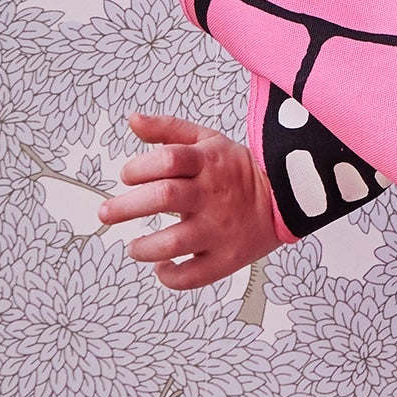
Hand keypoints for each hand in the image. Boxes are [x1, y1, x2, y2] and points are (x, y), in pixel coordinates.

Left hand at [97, 112, 283, 288]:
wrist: (289, 198)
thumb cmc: (238, 171)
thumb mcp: (208, 141)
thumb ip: (168, 130)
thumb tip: (133, 120)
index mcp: (209, 163)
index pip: (167, 159)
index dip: (138, 167)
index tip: (128, 177)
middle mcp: (213, 196)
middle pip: (163, 197)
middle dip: (125, 207)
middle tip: (107, 213)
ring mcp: (220, 229)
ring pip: (172, 242)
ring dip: (143, 247)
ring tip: (136, 245)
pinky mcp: (228, 257)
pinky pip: (193, 276)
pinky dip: (170, 276)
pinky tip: (163, 266)